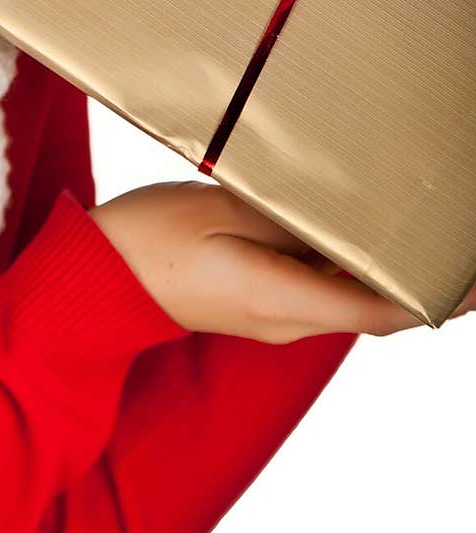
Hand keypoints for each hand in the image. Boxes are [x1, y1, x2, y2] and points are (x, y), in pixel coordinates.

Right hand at [88, 181, 475, 342]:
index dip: (436, 300)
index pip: (380, 312)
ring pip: (350, 300)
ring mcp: (273, 317)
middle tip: (454, 244)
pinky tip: (357, 231)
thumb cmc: (148, 239)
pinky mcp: (260, 303)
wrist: (95, 277)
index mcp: (278, 300)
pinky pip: (321, 290)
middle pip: (375, 310)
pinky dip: (352, 268)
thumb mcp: (226, 211)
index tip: (472, 282)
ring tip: (418, 230)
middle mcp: (284, 321)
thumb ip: (293, 221)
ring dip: (387, 273)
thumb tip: (352, 227)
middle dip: (422, 282)